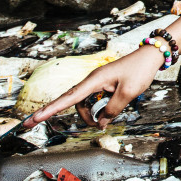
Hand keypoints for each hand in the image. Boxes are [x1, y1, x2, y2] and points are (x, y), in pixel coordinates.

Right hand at [24, 47, 162, 129]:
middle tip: (30, 123)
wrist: (150, 56)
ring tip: (103, 122)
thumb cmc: (139, 71)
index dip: (50, 110)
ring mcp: (96, 83)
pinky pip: (93, 101)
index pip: (68, 98)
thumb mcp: (128, 94)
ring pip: (84, 104)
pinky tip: (105, 117)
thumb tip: (101, 123)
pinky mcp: (103, 85)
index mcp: (94, 80)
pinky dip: (96, 110)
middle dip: (52, 111)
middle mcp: (91, 81)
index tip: (34, 118)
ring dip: (89, 115)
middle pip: (69, 101)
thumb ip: (112, 110)